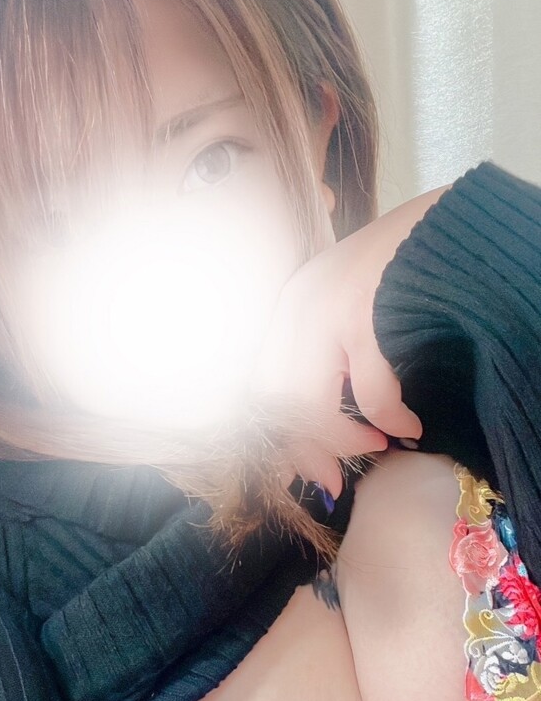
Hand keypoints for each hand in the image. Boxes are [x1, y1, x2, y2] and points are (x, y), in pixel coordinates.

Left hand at [250, 186, 448, 496]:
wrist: (440, 223)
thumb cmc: (396, 268)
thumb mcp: (345, 303)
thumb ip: (328, 353)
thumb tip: (323, 425)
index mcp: (289, 307)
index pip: (261, 385)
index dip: (276, 436)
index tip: (293, 471)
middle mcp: (298, 309)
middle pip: (276, 402)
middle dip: (303, 449)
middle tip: (331, 477)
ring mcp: (327, 312)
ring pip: (310, 406)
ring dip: (344, 439)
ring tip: (378, 443)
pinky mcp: (364, 317)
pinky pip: (369, 392)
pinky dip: (389, 418)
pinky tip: (409, 425)